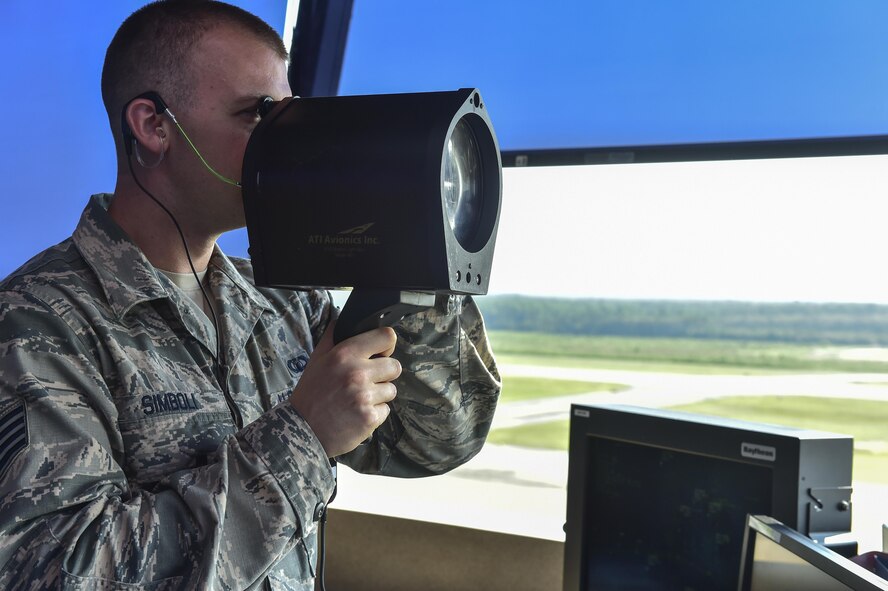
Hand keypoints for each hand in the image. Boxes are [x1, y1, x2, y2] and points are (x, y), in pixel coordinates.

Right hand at [288, 323, 400, 457]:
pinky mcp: (370, 418)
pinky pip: (385, 410)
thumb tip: (341, 318)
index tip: (381, 353)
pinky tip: (356, 414)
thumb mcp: (317, 359)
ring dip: (379, 396)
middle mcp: (357, 373)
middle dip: (384, 374)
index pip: (386, 337)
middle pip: (395, 366)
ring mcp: (365, 397)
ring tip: (358, 400)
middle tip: (367, 381)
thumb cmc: (310, 394)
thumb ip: (332, 337)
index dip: (386, 345)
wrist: (302, 430)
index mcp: (345, 354)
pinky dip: (374, 414)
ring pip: (391, 390)